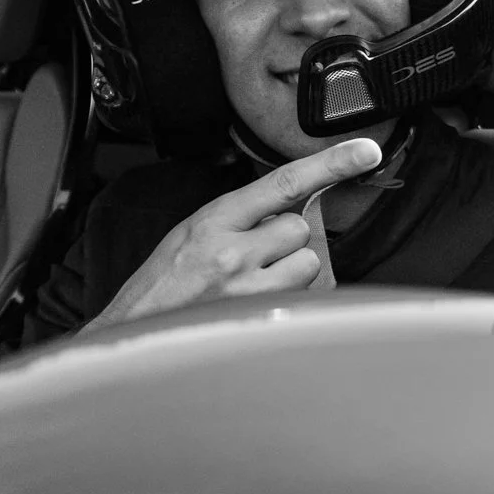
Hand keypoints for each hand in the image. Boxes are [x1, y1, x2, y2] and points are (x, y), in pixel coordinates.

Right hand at [87, 137, 383, 330]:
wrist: (127, 342)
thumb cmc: (157, 291)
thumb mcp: (189, 235)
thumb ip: (238, 218)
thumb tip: (285, 210)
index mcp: (213, 221)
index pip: (283, 182)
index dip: (330, 163)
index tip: (365, 151)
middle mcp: (232, 254)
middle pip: (300, 228)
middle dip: (285, 241)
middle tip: (253, 258)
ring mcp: (245, 293)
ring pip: (305, 264)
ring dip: (288, 271)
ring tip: (252, 284)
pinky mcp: (255, 324)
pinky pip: (299, 301)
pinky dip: (286, 301)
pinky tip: (253, 307)